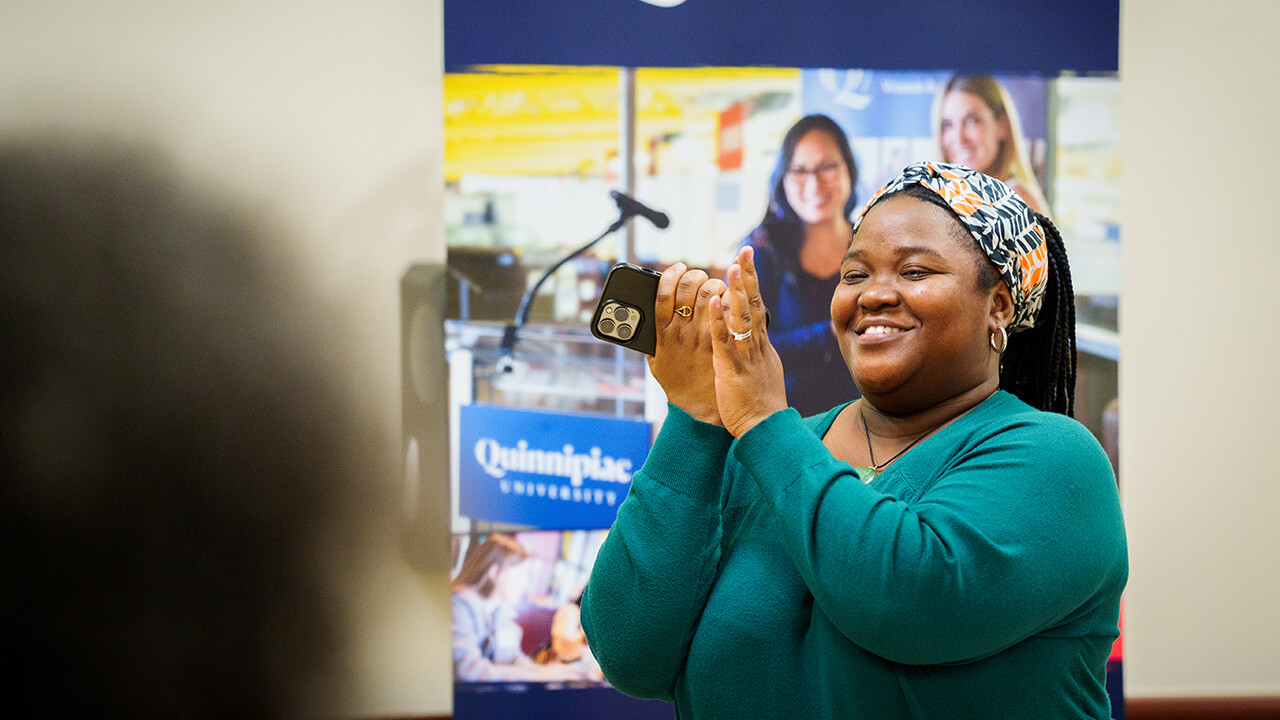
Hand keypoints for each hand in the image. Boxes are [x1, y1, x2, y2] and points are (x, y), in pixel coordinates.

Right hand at [648, 262, 726, 424]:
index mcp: (662, 333)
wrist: (699, 411)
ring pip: (711, 295)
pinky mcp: (722, 344)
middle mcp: (682, 332)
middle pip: (689, 289)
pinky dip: (729, 300)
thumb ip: (652, 337)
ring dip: (715, 284)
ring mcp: (703, 337)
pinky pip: (727, 313)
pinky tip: (731, 295)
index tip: (678, 267)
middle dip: (697, 276)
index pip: (664, 293)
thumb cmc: (677, 384)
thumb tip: (646, 316)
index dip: (671, 275)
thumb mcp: (655, 360)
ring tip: (717, 286)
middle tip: (701, 278)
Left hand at [709, 247, 787, 436]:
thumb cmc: (762, 406)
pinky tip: (714, 301)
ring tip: (731, 266)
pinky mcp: (732, 370)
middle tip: (744, 250)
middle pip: (753, 305)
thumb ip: (757, 353)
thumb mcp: (764, 372)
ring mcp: (746, 357)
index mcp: (762, 346)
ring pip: (742, 318)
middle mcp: (757, 347)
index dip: (751, 283)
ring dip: (736, 291)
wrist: (767, 429)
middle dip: (748, 276)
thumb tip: (756, 339)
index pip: (758, 307)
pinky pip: (725, 341)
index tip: (747, 261)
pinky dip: (719, 319)